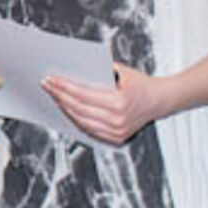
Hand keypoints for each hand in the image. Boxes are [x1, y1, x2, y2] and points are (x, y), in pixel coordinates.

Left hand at [43, 62, 171, 145]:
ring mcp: (116, 131)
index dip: (64, 86)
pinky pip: (90, 129)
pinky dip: (77, 119)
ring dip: (65, 108)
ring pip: (81, 121)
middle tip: (47, 85)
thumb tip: (72, 69)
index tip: (51, 79)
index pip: (82, 94)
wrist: (161, 100)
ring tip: (54, 96)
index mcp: (119, 101)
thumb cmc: (141, 83)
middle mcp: (117, 119)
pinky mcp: (116, 137)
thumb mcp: (123, 71)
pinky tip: (68, 109)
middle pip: (78, 108)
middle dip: (59, 95)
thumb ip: (99, 71)